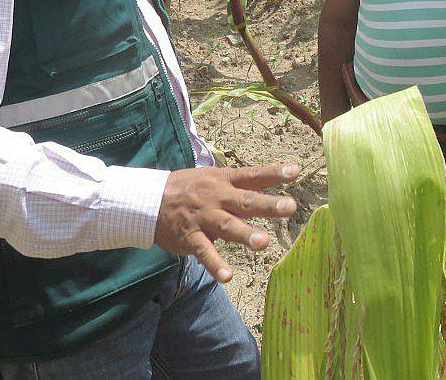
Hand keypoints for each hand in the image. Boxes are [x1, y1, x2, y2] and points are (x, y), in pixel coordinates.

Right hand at [154, 164, 300, 282]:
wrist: (150, 200)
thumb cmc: (190, 188)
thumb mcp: (214, 178)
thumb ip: (241, 186)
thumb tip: (271, 186)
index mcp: (224, 180)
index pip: (252, 175)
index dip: (273, 172)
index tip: (295, 171)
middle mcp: (216, 197)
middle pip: (245, 201)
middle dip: (267, 205)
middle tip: (290, 207)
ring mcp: (203, 217)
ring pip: (227, 226)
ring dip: (245, 234)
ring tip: (263, 243)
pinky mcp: (190, 236)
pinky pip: (204, 251)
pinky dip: (215, 264)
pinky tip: (228, 276)